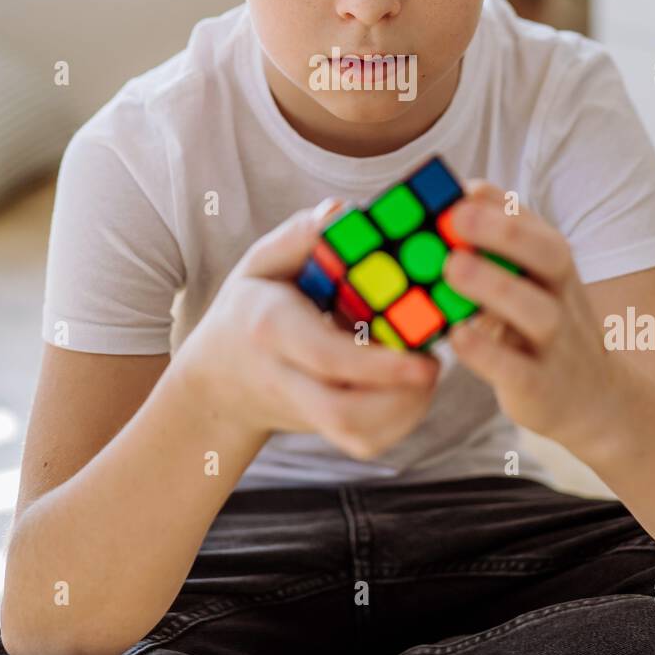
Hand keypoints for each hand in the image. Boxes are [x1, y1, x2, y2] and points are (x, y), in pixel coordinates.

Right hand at [177, 198, 440, 459]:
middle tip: (435, 364)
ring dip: (406, 410)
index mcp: (271, 329)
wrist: (219, 379)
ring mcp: (302, 412)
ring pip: (360, 435)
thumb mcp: (261, 263)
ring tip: (428, 370)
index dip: (379, 362)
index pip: (326, 357)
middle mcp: (285, 378)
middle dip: (399, 398)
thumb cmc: (250, 308)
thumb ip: (299, 237)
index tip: (425, 356)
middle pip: (343, 412)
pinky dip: (400, 422)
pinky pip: (366, 441)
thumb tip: (341, 213)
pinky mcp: (321, 431)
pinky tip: (413, 388)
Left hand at [443, 179, 621, 448]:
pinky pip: (518, 368)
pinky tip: (457, 334)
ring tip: (452, 267)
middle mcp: (563, 296)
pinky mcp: (542, 389)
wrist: (597, 401)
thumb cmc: (546, 327)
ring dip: (495, 286)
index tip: (463, 189)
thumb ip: (501, 242)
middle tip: (458, 216)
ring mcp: (558, 344)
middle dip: (506, 232)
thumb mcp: (530, 281)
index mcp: (555, 265)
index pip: (534, 224)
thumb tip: (467, 189)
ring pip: (538, 311)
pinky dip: (487, 351)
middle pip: (548, 255)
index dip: (499, 205)